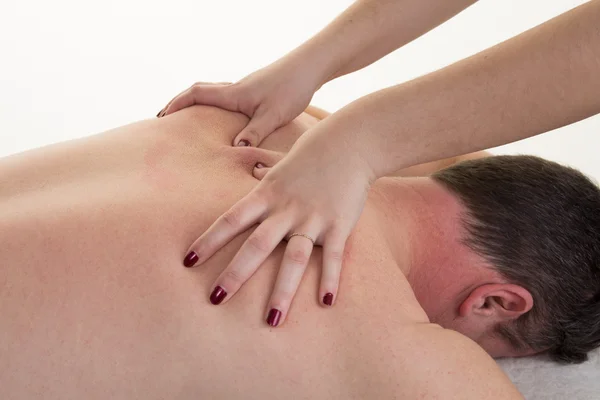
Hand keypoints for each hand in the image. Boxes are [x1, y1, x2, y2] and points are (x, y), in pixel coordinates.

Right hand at [158, 58, 321, 146]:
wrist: (310, 67)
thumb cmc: (292, 89)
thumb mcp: (272, 115)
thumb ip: (253, 133)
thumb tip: (235, 149)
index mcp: (234, 94)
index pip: (196, 94)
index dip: (176, 104)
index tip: (161, 117)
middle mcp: (236, 88)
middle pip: (199, 91)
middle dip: (179, 103)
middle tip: (164, 117)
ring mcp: (245, 88)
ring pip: (212, 92)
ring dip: (196, 102)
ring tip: (187, 119)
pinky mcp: (256, 90)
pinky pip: (226, 95)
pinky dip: (214, 104)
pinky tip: (222, 117)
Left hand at [182, 127, 374, 326]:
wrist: (350, 142)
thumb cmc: (313, 152)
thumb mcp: (281, 162)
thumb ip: (266, 173)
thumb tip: (253, 173)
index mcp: (267, 194)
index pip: (230, 220)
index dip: (209, 241)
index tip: (188, 261)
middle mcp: (286, 209)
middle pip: (256, 246)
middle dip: (235, 274)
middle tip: (215, 300)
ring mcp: (312, 218)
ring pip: (294, 259)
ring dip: (283, 291)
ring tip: (272, 320)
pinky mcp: (339, 225)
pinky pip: (333, 257)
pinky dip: (330, 279)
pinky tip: (327, 302)